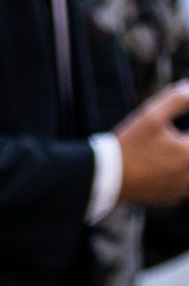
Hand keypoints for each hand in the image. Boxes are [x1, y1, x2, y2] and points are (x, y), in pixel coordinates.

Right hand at [114, 81, 188, 208]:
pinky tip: (160, 167)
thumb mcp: (151, 115)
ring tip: (164, 151)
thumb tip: (187, 87)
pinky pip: (181, 185)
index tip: (178, 127)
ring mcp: (180, 189)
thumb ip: (177, 99)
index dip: (185, 129)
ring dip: (181, 160)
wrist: (105, 179)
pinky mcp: (169, 198)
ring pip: (188, 172)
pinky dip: (176, 175)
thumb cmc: (129, 146)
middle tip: (170, 137)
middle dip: (182, 141)